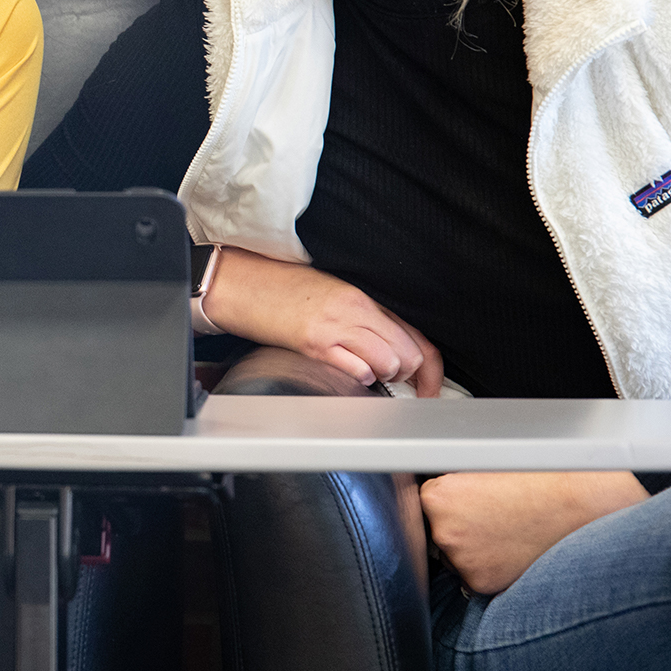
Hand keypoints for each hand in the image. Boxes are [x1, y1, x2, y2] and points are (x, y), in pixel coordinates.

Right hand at [204, 247, 443, 394]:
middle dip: (405, 375)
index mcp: (363, 297)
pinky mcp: (313, 342)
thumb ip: (366, 317)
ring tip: (363, 371)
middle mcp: (355, 309)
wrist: (240, 283)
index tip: (429, 387)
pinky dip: (358, 378)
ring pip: (389, 363)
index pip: (416, 336)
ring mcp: (335, 326)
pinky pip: (356, 370)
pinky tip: (345, 371)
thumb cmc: (281, 289)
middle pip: (409, 354)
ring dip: (381, 376)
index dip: (430, 370)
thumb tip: (397, 348)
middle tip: (390, 379)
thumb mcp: (333, 294)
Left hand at [419, 471, 647, 594]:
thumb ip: (455, 480)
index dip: (448, 500)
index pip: (425, 502)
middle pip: (437, 530)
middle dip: (459, 525)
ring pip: (456, 555)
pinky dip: (491, 567)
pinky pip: (475, 576)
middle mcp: (444, 531)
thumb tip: (438, 489)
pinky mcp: (481, 585)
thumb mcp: (486, 465)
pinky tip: (513, 549)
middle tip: (493, 515)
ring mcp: (462, 562)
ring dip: (474, 548)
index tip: (466, 500)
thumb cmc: (542, 482)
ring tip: (508, 531)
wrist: (584, 510)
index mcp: (438, 498)